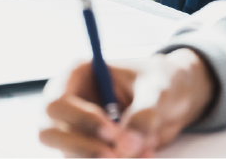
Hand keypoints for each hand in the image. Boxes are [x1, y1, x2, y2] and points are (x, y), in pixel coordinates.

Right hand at [39, 48, 214, 158]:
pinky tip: (145, 155)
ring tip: (146, 151)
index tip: (112, 133)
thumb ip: (145, 113)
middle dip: (83, 150)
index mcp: (77, 75)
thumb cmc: (162, 81)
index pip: (58, 102)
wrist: (175, 99)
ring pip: (71, 156)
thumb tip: (127, 146)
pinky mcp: (89, 151)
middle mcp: (69, 104)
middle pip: (50, 134)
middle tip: (116, 158)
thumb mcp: (159, 90)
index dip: (81, 120)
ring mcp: (75, 130)